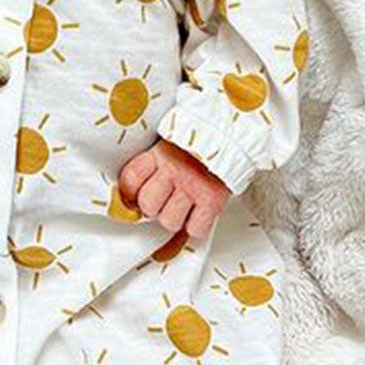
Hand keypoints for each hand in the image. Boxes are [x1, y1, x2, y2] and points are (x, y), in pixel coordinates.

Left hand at [117, 138, 231, 237]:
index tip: (135, 196)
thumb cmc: (201, 142)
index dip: (130, 193)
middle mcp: (174, 169)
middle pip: (148, 205)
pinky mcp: (212, 200)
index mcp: (160, 153)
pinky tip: (200, 212)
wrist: (235, 135)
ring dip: (176, 218)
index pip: (130, 179)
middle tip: (165, 200)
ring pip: (169, 221)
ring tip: (184, 205)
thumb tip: (133, 191)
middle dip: (154, 208)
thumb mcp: (171, 142)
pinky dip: (197, 225)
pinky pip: (195, 228)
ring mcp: (193, 186)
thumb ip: (153, 162)